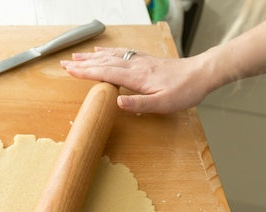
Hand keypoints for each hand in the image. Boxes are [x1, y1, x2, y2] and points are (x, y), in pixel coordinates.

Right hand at [61, 47, 213, 113]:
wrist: (201, 74)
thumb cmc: (184, 91)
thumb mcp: (162, 104)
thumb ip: (139, 104)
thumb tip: (117, 103)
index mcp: (136, 77)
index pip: (104, 73)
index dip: (85, 72)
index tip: (69, 71)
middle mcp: (135, 65)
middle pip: (103, 62)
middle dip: (82, 64)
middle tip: (64, 64)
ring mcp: (139, 61)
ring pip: (110, 56)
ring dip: (91, 57)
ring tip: (77, 57)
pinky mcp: (145, 60)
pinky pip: (121, 53)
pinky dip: (107, 52)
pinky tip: (102, 52)